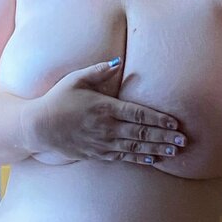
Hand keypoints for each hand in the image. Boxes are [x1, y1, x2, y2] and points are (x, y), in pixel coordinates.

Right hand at [21, 58, 186, 165]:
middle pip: (141, 133)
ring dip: (157, 150)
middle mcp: (106, 127)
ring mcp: (102, 143)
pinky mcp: (97, 154)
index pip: (138, 114)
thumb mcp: (76, 79)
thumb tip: (117, 62)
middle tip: (184, 141)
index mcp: (104, 107)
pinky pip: (123, 158)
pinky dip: (140, 158)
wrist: (38, 127)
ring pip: (135, 148)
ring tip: (175, 152)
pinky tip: (154, 159)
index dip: (158, 120)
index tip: (175, 123)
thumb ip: (98, 70)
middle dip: (165, 137)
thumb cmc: (58, 99)